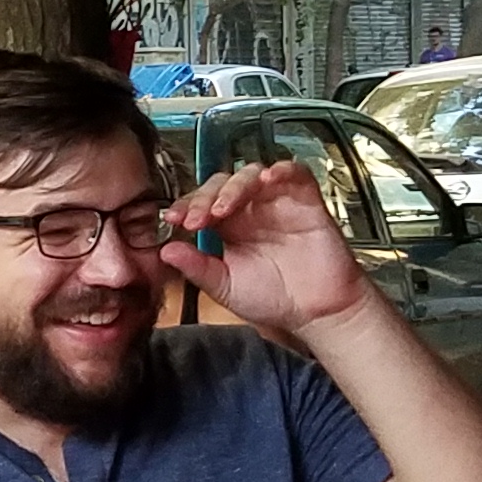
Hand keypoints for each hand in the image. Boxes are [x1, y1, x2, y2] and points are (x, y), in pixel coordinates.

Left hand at [155, 161, 368, 338]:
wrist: (317, 312)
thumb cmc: (274, 299)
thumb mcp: (225, 287)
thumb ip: (197, 268)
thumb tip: (165, 251)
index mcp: (227, 227)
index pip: (201, 202)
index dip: (186, 205)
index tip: (173, 219)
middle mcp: (250, 210)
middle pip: (221, 183)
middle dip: (205, 197)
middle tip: (197, 219)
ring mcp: (277, 202)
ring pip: (251, 174)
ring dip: (234, 186)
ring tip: (224, 208)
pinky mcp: (306, 200)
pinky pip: (295, 173)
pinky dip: (282, 169)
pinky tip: (268, 178)